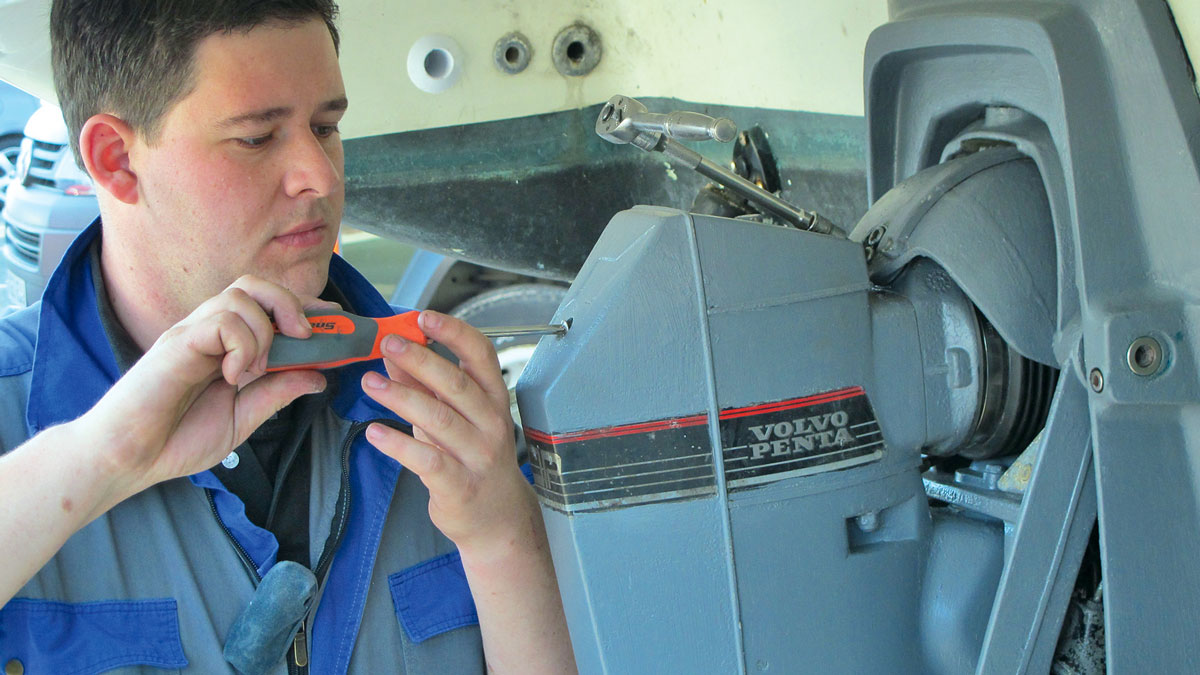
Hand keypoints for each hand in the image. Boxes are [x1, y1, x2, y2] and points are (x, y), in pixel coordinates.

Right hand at [80, 275, 330, 500]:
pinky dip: (241, 344)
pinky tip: (232, 375)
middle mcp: (209, 331)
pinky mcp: (177, 343)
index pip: (270, 307)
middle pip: (256, 285)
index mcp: (226, 346)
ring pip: (241, 295)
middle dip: (292, 303)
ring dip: (264, 330)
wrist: (127, 458)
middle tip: (306, 338)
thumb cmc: (176, 440)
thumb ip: (277, 394)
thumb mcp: (243, 419)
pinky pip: (221, 320)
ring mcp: (192, 333)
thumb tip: (320, 376)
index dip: (306, 308)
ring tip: (257, 369)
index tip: (338, 322)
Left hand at [360, 310, 575, 673]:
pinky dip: (398, 445)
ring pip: (439, 419)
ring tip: (369, 382)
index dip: (454, 333)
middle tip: (387, 343)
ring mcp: (478, 455)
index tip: (423, 317)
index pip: (481, 355)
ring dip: (401, 397)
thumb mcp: (453, 417)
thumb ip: (426, 386)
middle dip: (420, 359)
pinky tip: (374, 432)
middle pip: (456, 384)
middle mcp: (491, 423)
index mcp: (493, 399)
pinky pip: (427, 461)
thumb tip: (394, 352)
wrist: (496, 518)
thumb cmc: (473, 459)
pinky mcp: (459, 485)